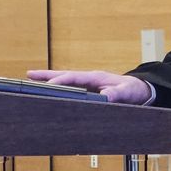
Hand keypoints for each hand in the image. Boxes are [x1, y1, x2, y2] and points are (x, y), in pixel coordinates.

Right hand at [27, 68, 151, 104]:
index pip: (74, 77)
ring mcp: (88, 83)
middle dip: (47, 75)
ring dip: (49, 80)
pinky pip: (70, 87)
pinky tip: (50, 91)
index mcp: (96, 77)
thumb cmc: (134, 90)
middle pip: (64, 75)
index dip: (60, 81)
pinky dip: (58, 87)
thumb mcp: (128, 93)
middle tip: (29, 75)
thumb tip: (105, 95)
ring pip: (65, 80)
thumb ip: (117, 94)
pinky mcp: (89, 89)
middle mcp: (89, 78)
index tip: (48, 84)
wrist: (141, 90)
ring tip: (32, 79)